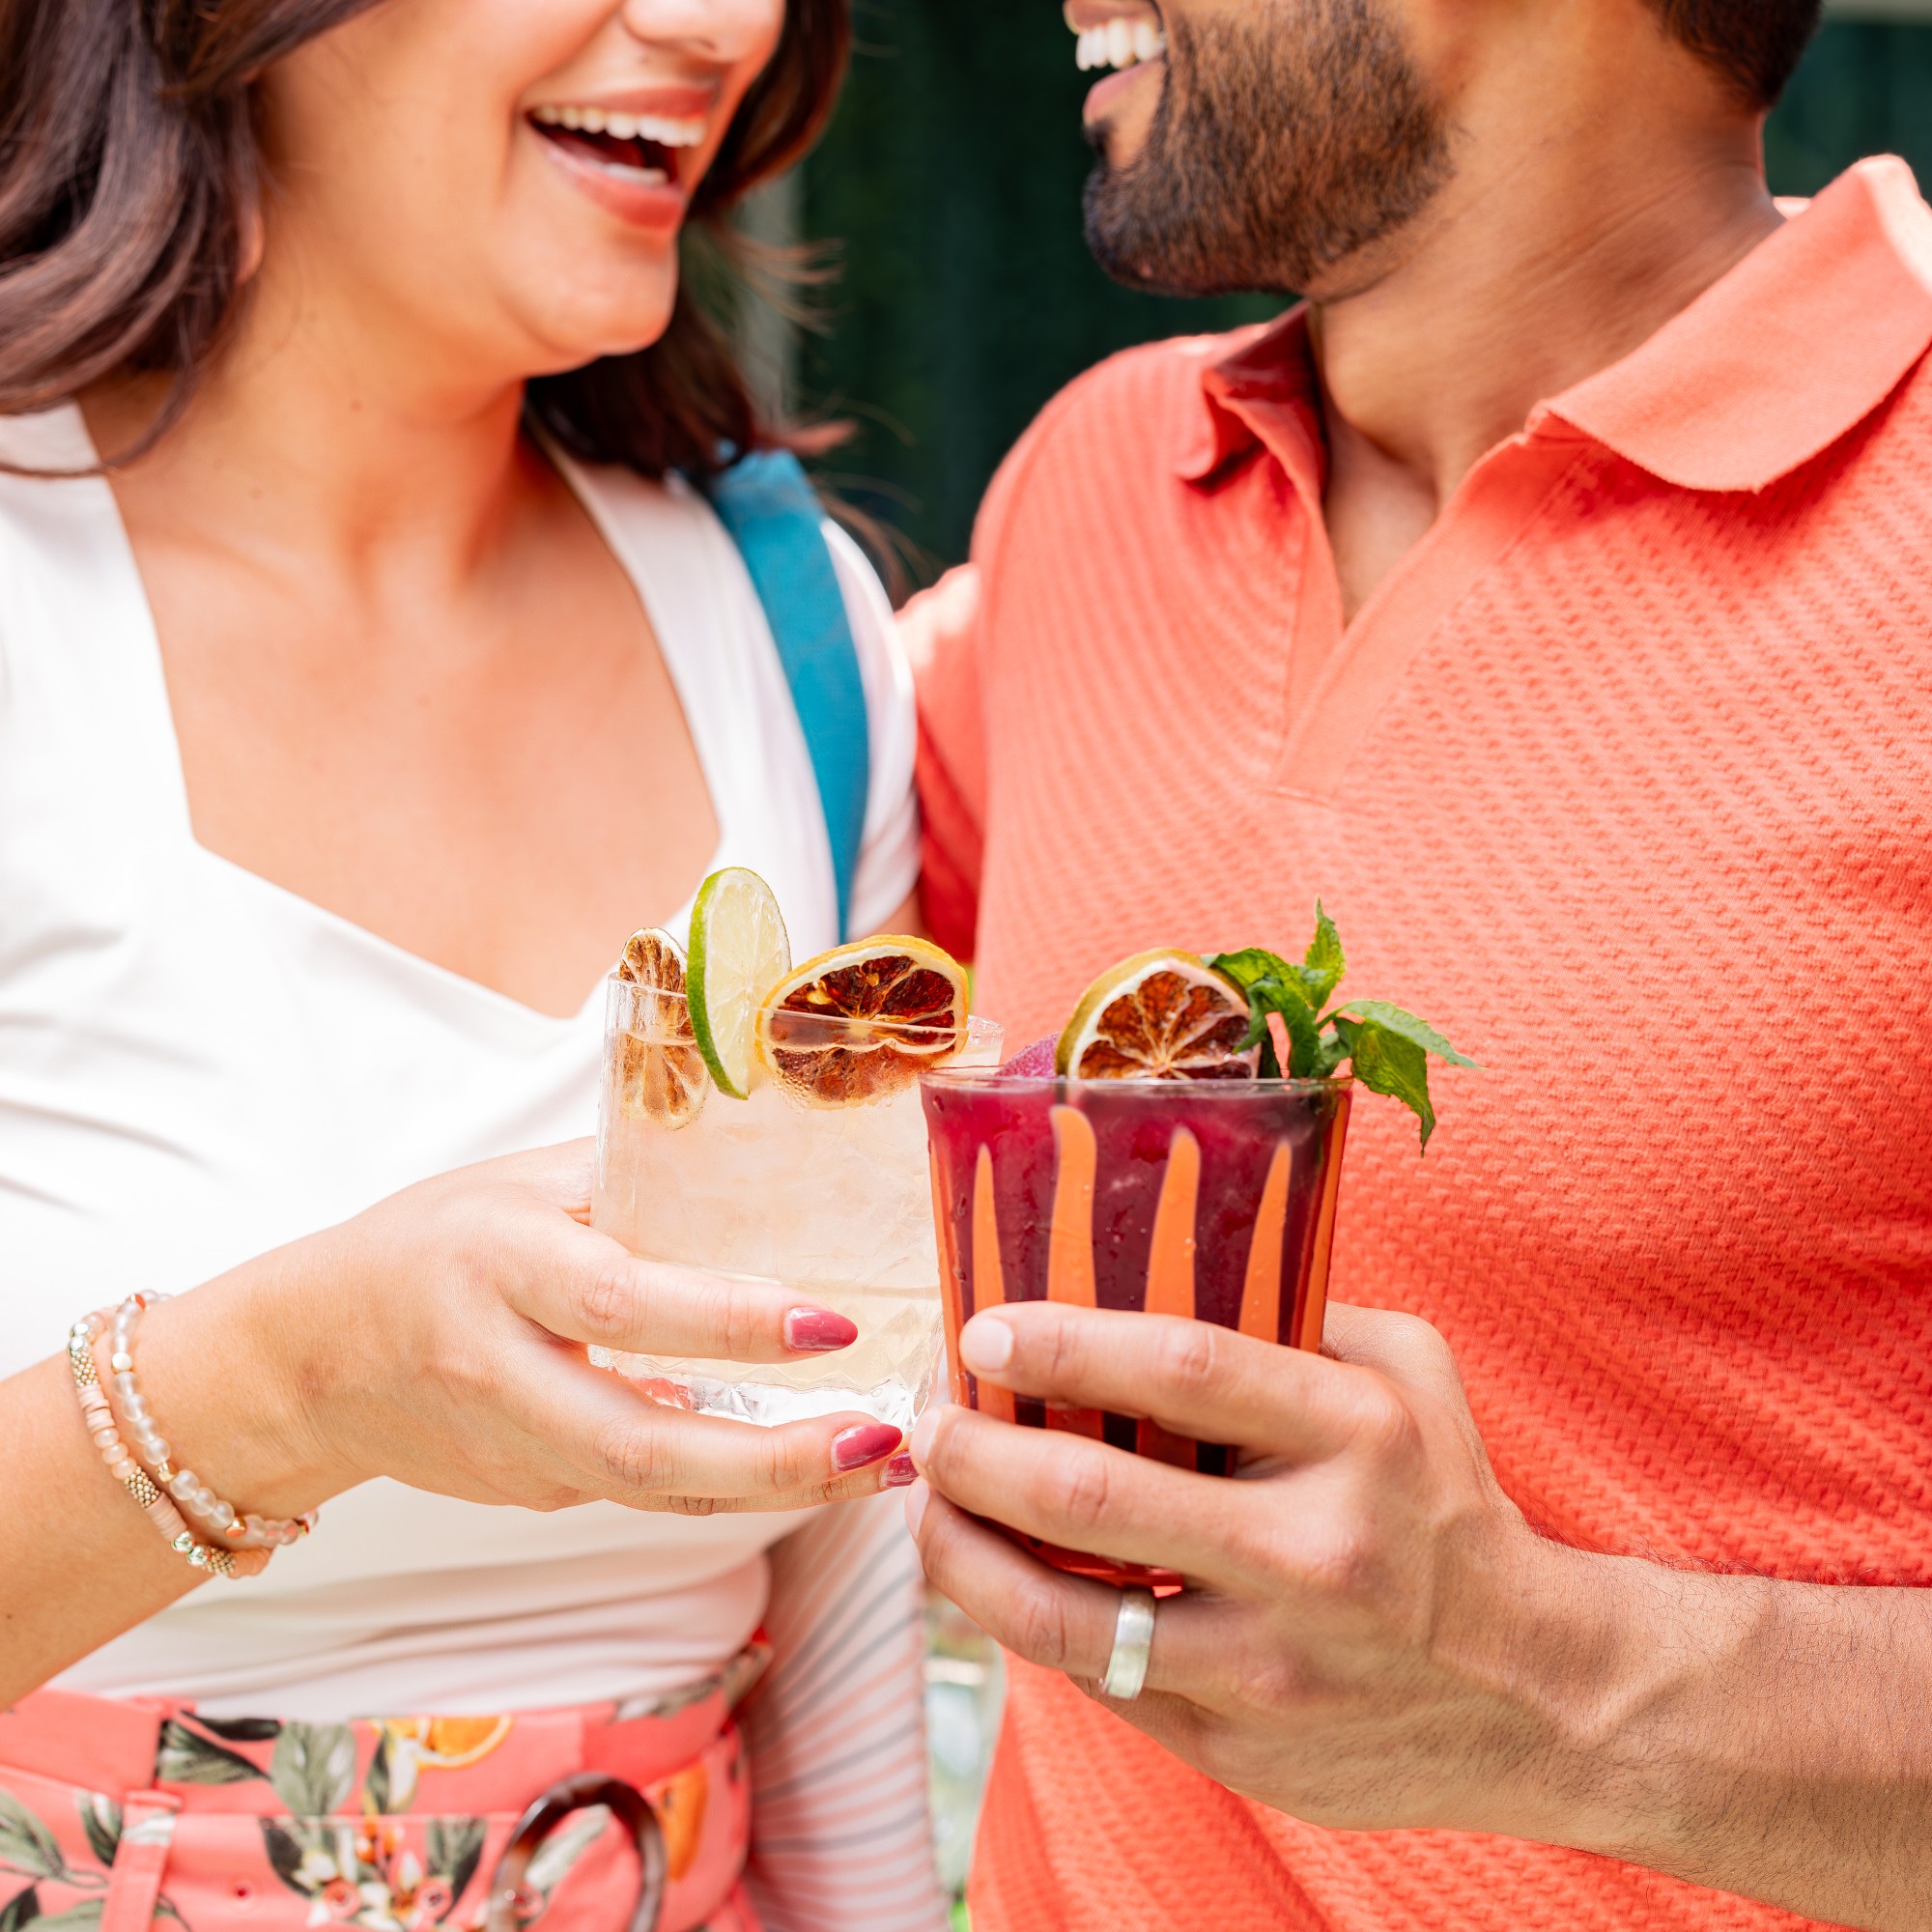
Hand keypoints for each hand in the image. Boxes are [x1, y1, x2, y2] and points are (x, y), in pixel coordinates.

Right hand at [145, 1141, 909, 1521]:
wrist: (306, 1358)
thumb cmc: (431, 1241)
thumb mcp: (520, 1183)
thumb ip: (634, 1182)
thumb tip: (774, 1166)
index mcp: (499, 1265)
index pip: (622, 1303)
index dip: (729, 1322)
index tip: (832, 1323)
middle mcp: (501, 1369)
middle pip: (643, 1443)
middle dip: (776, 1457)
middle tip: (885, 1442)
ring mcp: (513, 1450)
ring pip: (653, 1490)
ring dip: (777, 1487)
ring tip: (883, 1465)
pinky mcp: (530, 1493)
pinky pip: (642, 1490)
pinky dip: (730, 1481)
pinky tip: (811, 1460)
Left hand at [906, 1301, 1611, 1841]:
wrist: (1541, 1692)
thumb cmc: (1445, 1501)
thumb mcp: (1410, 1375)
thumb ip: (1299, 1313)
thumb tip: (1154, 1263)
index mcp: (1358, 1434)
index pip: (1181, 1369)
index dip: (1062, 1342)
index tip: (982, 1331)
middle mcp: (1314, 1553)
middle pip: (1093, 1501)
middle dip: (976, 1455)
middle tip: (929, 1423)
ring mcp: (1273, 1666)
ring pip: (1064, 1619)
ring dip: (962, 1557)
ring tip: (928, 1508)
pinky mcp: (1241, 1747)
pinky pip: (1096, 1680)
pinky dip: (1026, 1623)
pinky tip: (995, 1578)